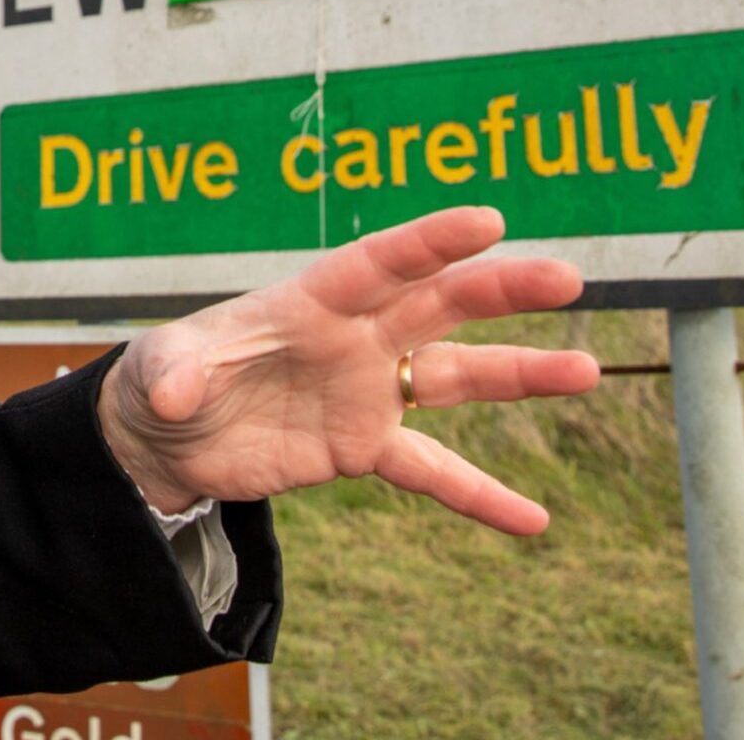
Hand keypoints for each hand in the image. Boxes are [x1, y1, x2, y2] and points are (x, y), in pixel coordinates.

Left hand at [95, 207, 598, 534]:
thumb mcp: (156, 370)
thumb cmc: (163, 379)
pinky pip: (433, 472)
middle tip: (567, 276)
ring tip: (587, 372)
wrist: (166, 439)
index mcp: (309, 301)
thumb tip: (179, 393)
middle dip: (500, 289)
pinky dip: (481, 495)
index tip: (487, 222)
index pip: (376, 263)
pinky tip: (535, 521)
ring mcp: (367, 391)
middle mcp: (352, 337)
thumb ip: (174, 371)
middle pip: (437, 305)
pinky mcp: (363, 446)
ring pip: (457, 376)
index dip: (428, 242)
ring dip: (520, 374)